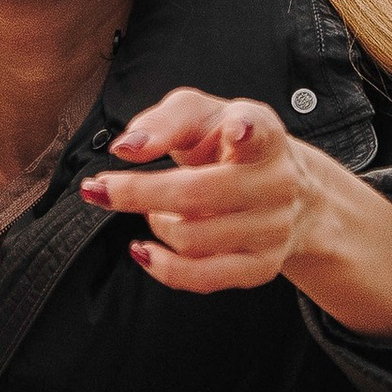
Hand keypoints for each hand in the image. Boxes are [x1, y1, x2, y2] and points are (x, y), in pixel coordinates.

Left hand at [81, 88, 391, 339]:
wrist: (292, 189)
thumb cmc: (229, 142)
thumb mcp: (202, 113)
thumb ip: (168, 119)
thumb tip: (129, 144)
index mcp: (263, 133)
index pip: (257, 129)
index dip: (244, 131)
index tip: (234, 130)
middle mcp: (277, 180)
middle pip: (203, 194)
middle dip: (144, 193)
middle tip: (100, 187)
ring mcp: (275, 228)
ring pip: (197, 237)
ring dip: (159, 226)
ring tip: (149, 212)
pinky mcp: (266, 265)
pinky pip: (210, 278)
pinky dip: (170, 270)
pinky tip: (146, 254)